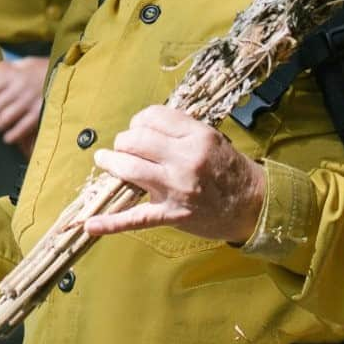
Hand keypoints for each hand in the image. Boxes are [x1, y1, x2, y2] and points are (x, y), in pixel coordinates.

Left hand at [0, 56, 48, 155]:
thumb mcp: (26, 63)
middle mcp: (19, 89)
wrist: (69, 76)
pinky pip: (18, 131)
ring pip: (3, 120)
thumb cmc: (44, 70)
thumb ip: (8, 70)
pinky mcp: (38, 115)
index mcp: (14, 75)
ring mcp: (29, 102)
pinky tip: (8, 136)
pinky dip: (10, 137)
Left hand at [86, 104, 265, 243]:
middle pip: (136, 140)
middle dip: (122, 141)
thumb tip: (143, 127)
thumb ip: (179, 130)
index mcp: (197, 136)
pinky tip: (91, 225)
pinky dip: (111, 223)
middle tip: (122, 146)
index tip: (136, 128)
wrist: (252, 204)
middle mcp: (185, 159)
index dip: (138, 121)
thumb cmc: (229, 168)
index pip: (152, 117)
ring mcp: (177, 188)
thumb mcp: (210, 138)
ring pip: (129, 169)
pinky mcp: (171, 215)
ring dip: (110, 164)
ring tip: (104, 162)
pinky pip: (136, 218)